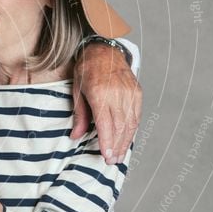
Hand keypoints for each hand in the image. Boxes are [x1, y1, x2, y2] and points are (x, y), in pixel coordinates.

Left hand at [70, 42, 141, 164]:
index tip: (106, 156)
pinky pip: (136, 115)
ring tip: (120, 156)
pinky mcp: (137, 92)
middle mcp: (117, 93)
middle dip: (117, 146)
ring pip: (130, 122)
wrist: (104, 49)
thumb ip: (79, 114)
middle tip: (113, 161)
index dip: (107, 141)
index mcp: (99, 93)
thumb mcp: (77, 90)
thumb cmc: (87, 70)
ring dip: (126, 141)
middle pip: (119, 126)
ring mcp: (129, 93)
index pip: (105, 123)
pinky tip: (127, 140)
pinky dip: (133, 129)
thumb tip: (75, 136)